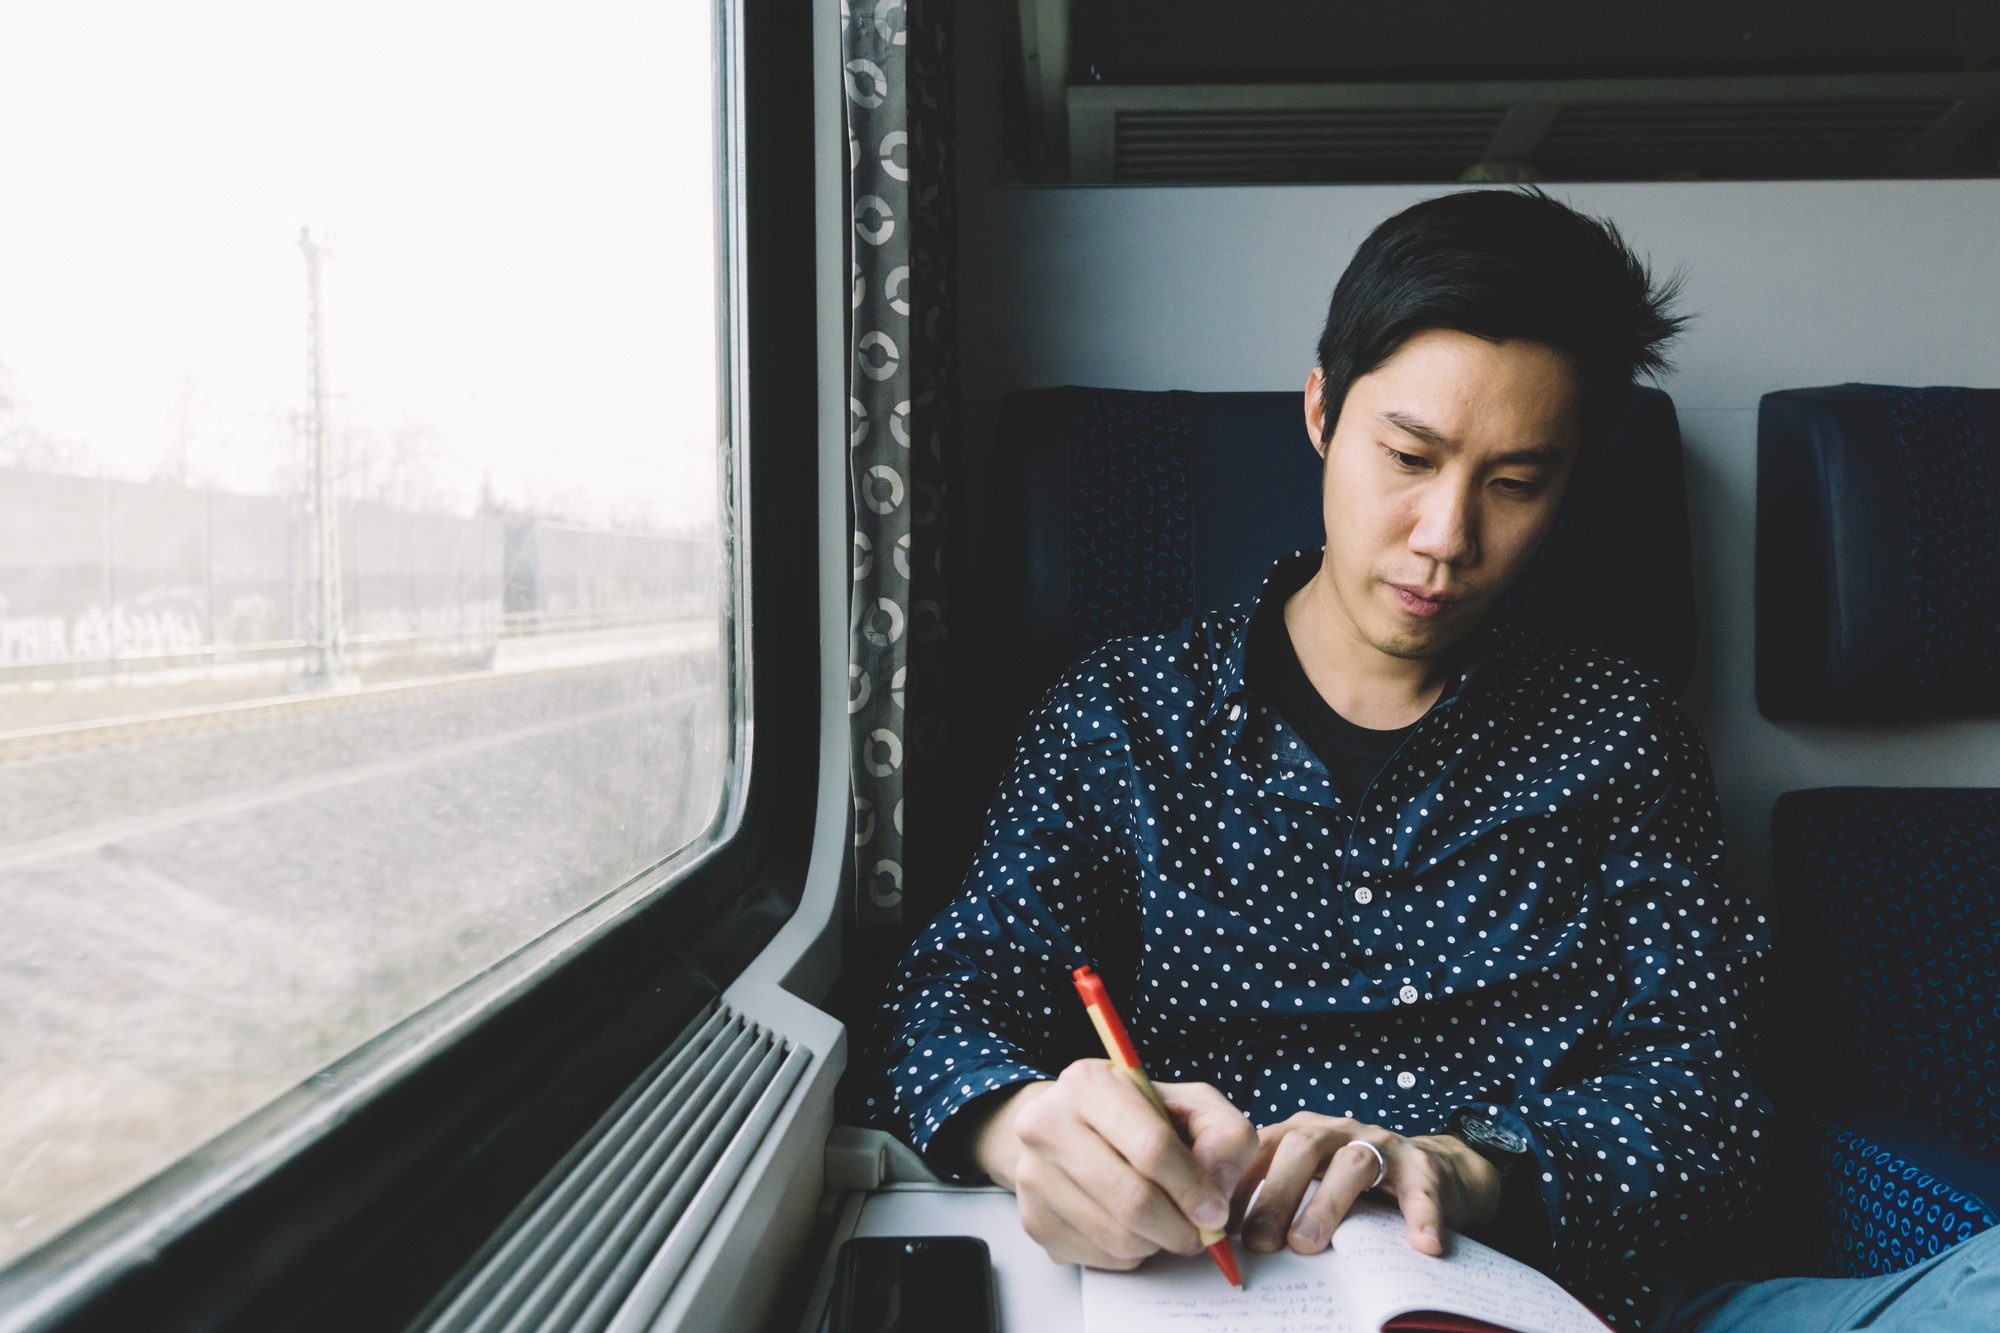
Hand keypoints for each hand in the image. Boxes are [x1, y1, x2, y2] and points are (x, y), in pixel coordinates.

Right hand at [967, 1059, 1258, 1269]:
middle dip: (1180, 1227)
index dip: (1193, 1187)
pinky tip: (1131, 1225)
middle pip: (1133, 1200)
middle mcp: (1047, 1124)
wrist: (1069, 1130)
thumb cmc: (1137, 1119)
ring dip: (1157, 1242)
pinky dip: (1129, 1253)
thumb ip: (1223, 1134)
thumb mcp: (1191, 1106)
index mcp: (1088, 1084)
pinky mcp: (1034, 1219)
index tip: (1216, 1211)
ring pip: (1118, 1237)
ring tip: (1166, 1222)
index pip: (1151, 1147)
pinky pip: (1099, 1258)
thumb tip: (1217, 1184)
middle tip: (1200, 1232)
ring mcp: (1033, 1175)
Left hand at [1233, 1113, 1501, 1257]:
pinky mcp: (1423, 1166)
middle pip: (1302, 1148)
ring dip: (1327, 1204)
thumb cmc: (1352, 1185)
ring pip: (1353, 1162)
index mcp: (1303, 1133)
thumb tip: (1233, 1238)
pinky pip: (1421, 1187)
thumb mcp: (1310, 1182)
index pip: (1262, 1148)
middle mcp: (1338, 1131)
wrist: (1429, 1172)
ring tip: (1308, 1244)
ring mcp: (1381, 1144)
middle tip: (1260, 1242)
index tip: (1221, 1224)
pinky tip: (1421, 1244)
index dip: (1238, 1184)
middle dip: (1276, 1194)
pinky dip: (1421, 1214)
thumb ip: (1277, 1197)